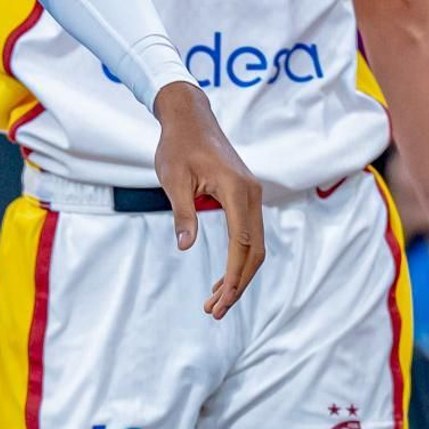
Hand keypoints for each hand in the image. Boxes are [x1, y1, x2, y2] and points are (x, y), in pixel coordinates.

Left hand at [151, 82, 263, 313]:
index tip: (218, 301)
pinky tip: (223, 277)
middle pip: (254, 251)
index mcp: (236, 190)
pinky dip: (239, 259)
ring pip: (254, 246)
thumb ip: (182, 213)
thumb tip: (187, 247)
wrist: (190, 117)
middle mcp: (252, 194)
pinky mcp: (246, 196)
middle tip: (214, 311)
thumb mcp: (173, 179)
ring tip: (216, 301)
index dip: (232, 276)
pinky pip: (249, 234)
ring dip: (238, 275)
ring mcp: (252, 195)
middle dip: (237, 284)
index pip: (241, 244)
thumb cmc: (178, 145)